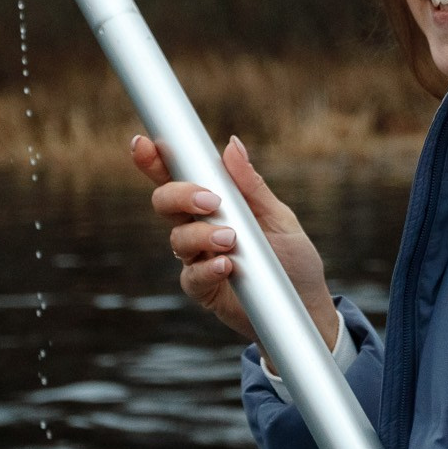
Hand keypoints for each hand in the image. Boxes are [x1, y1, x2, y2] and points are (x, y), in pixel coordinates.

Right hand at [130, 133, 340, 373]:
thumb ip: (251, 186)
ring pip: (177, 239)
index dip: (155, 160)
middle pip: (165, 203)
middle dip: (180, 195)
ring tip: (231, 240)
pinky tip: (226, 265)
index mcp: (215, 203)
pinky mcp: (203, 288)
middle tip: (210, 202)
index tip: (143, 143)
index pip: (179, 177)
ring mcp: (198, 258)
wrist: (304, 305)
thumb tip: (232, 145)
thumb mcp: (279, 216)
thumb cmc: (292, 258)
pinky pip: (191, 277)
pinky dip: (207, 268)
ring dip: (201, 235)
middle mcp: (199, 228)